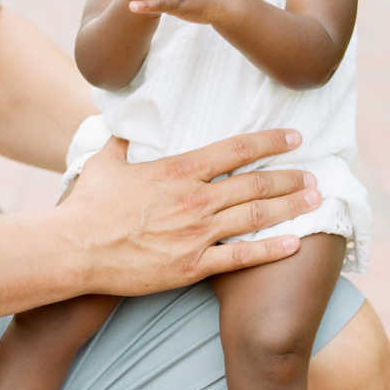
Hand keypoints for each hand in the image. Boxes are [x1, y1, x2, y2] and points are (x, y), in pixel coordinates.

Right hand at [57, 128, 321, 293]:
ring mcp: (196, 234)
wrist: (74, 249)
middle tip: (315, 175)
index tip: (294, 136)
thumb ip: (121, 140)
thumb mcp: (105, 162)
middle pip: (255, 183)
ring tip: (315, 200)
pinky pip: (240, 258)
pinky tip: (295, 243)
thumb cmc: (88, 205)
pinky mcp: (191, 266)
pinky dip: (271, 250)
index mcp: (178, 170)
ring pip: (255, 216)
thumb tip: (122, 122)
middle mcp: (195, 199)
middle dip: (289, 177)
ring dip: (290, 207)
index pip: (235, 149)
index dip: (269, 141)